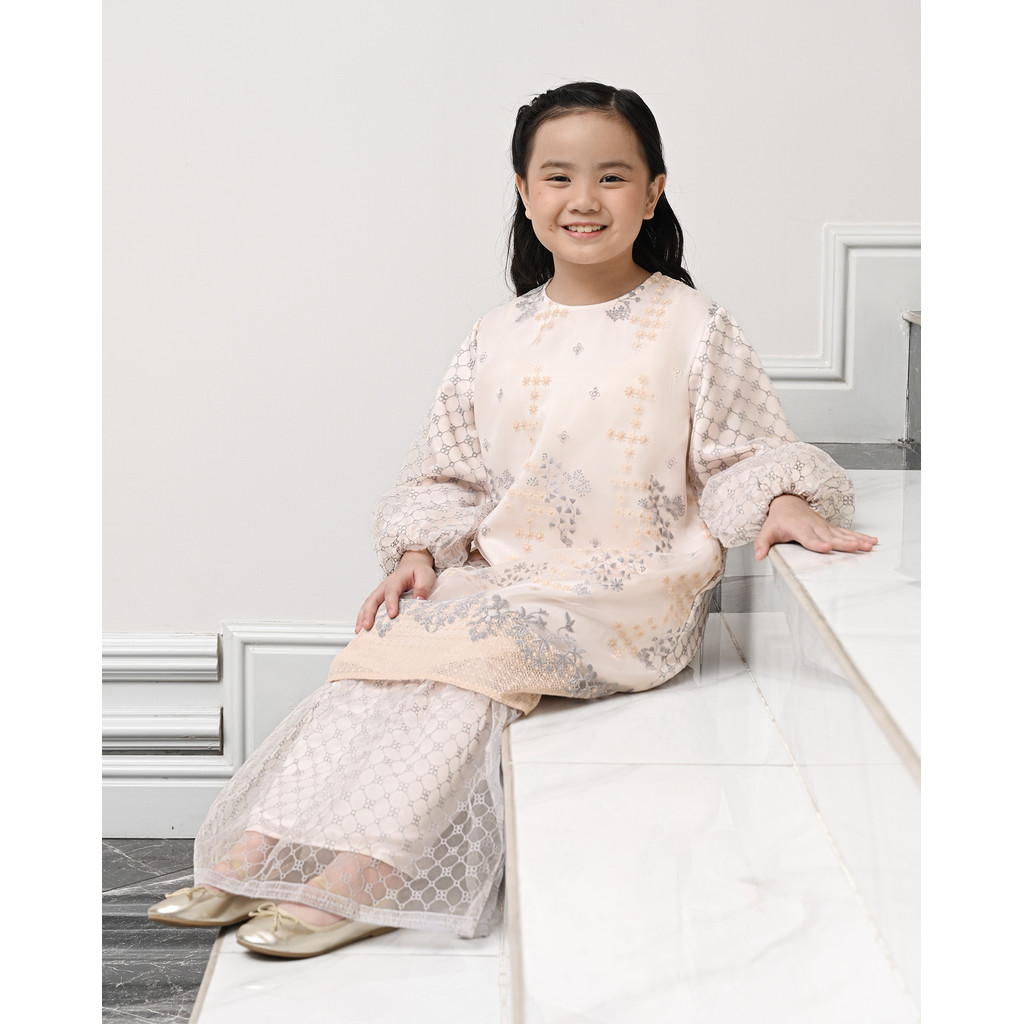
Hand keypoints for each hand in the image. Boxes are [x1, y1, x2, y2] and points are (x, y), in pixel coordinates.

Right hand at [355, 549, 435, 631]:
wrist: (412, 565)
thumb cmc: (418, 571)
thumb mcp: (425, 575)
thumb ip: (422, 587)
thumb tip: (419, 601)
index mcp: (396, 580)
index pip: (392, 591)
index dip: (391, 603)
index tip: (392, 615)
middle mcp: (384, 586)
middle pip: (373, 598)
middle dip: (369, 613)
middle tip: (367, 625)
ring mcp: (380, 593)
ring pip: (368, 604)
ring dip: (362, 617)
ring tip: (360, 630)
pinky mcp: (379, 599)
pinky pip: (368, 607)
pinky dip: (363, 617)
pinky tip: (361, 628)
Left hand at [753, 494, 877, 560]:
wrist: (787, 502)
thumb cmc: (778, 520)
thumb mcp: (767, 531)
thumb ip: (763, 543)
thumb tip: (759, 555)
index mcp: (799, 529)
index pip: (809, 538)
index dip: (817, 543)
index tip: (826, 547)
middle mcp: (814, 527)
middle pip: (830, 537)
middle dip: (844, 543)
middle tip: (856, 548)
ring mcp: (824, 527)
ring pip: (842, 534)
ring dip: (856, 540)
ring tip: (869, 545)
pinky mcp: (830, 528)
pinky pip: (846, 532)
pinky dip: (860, 536)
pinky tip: (871, 541)